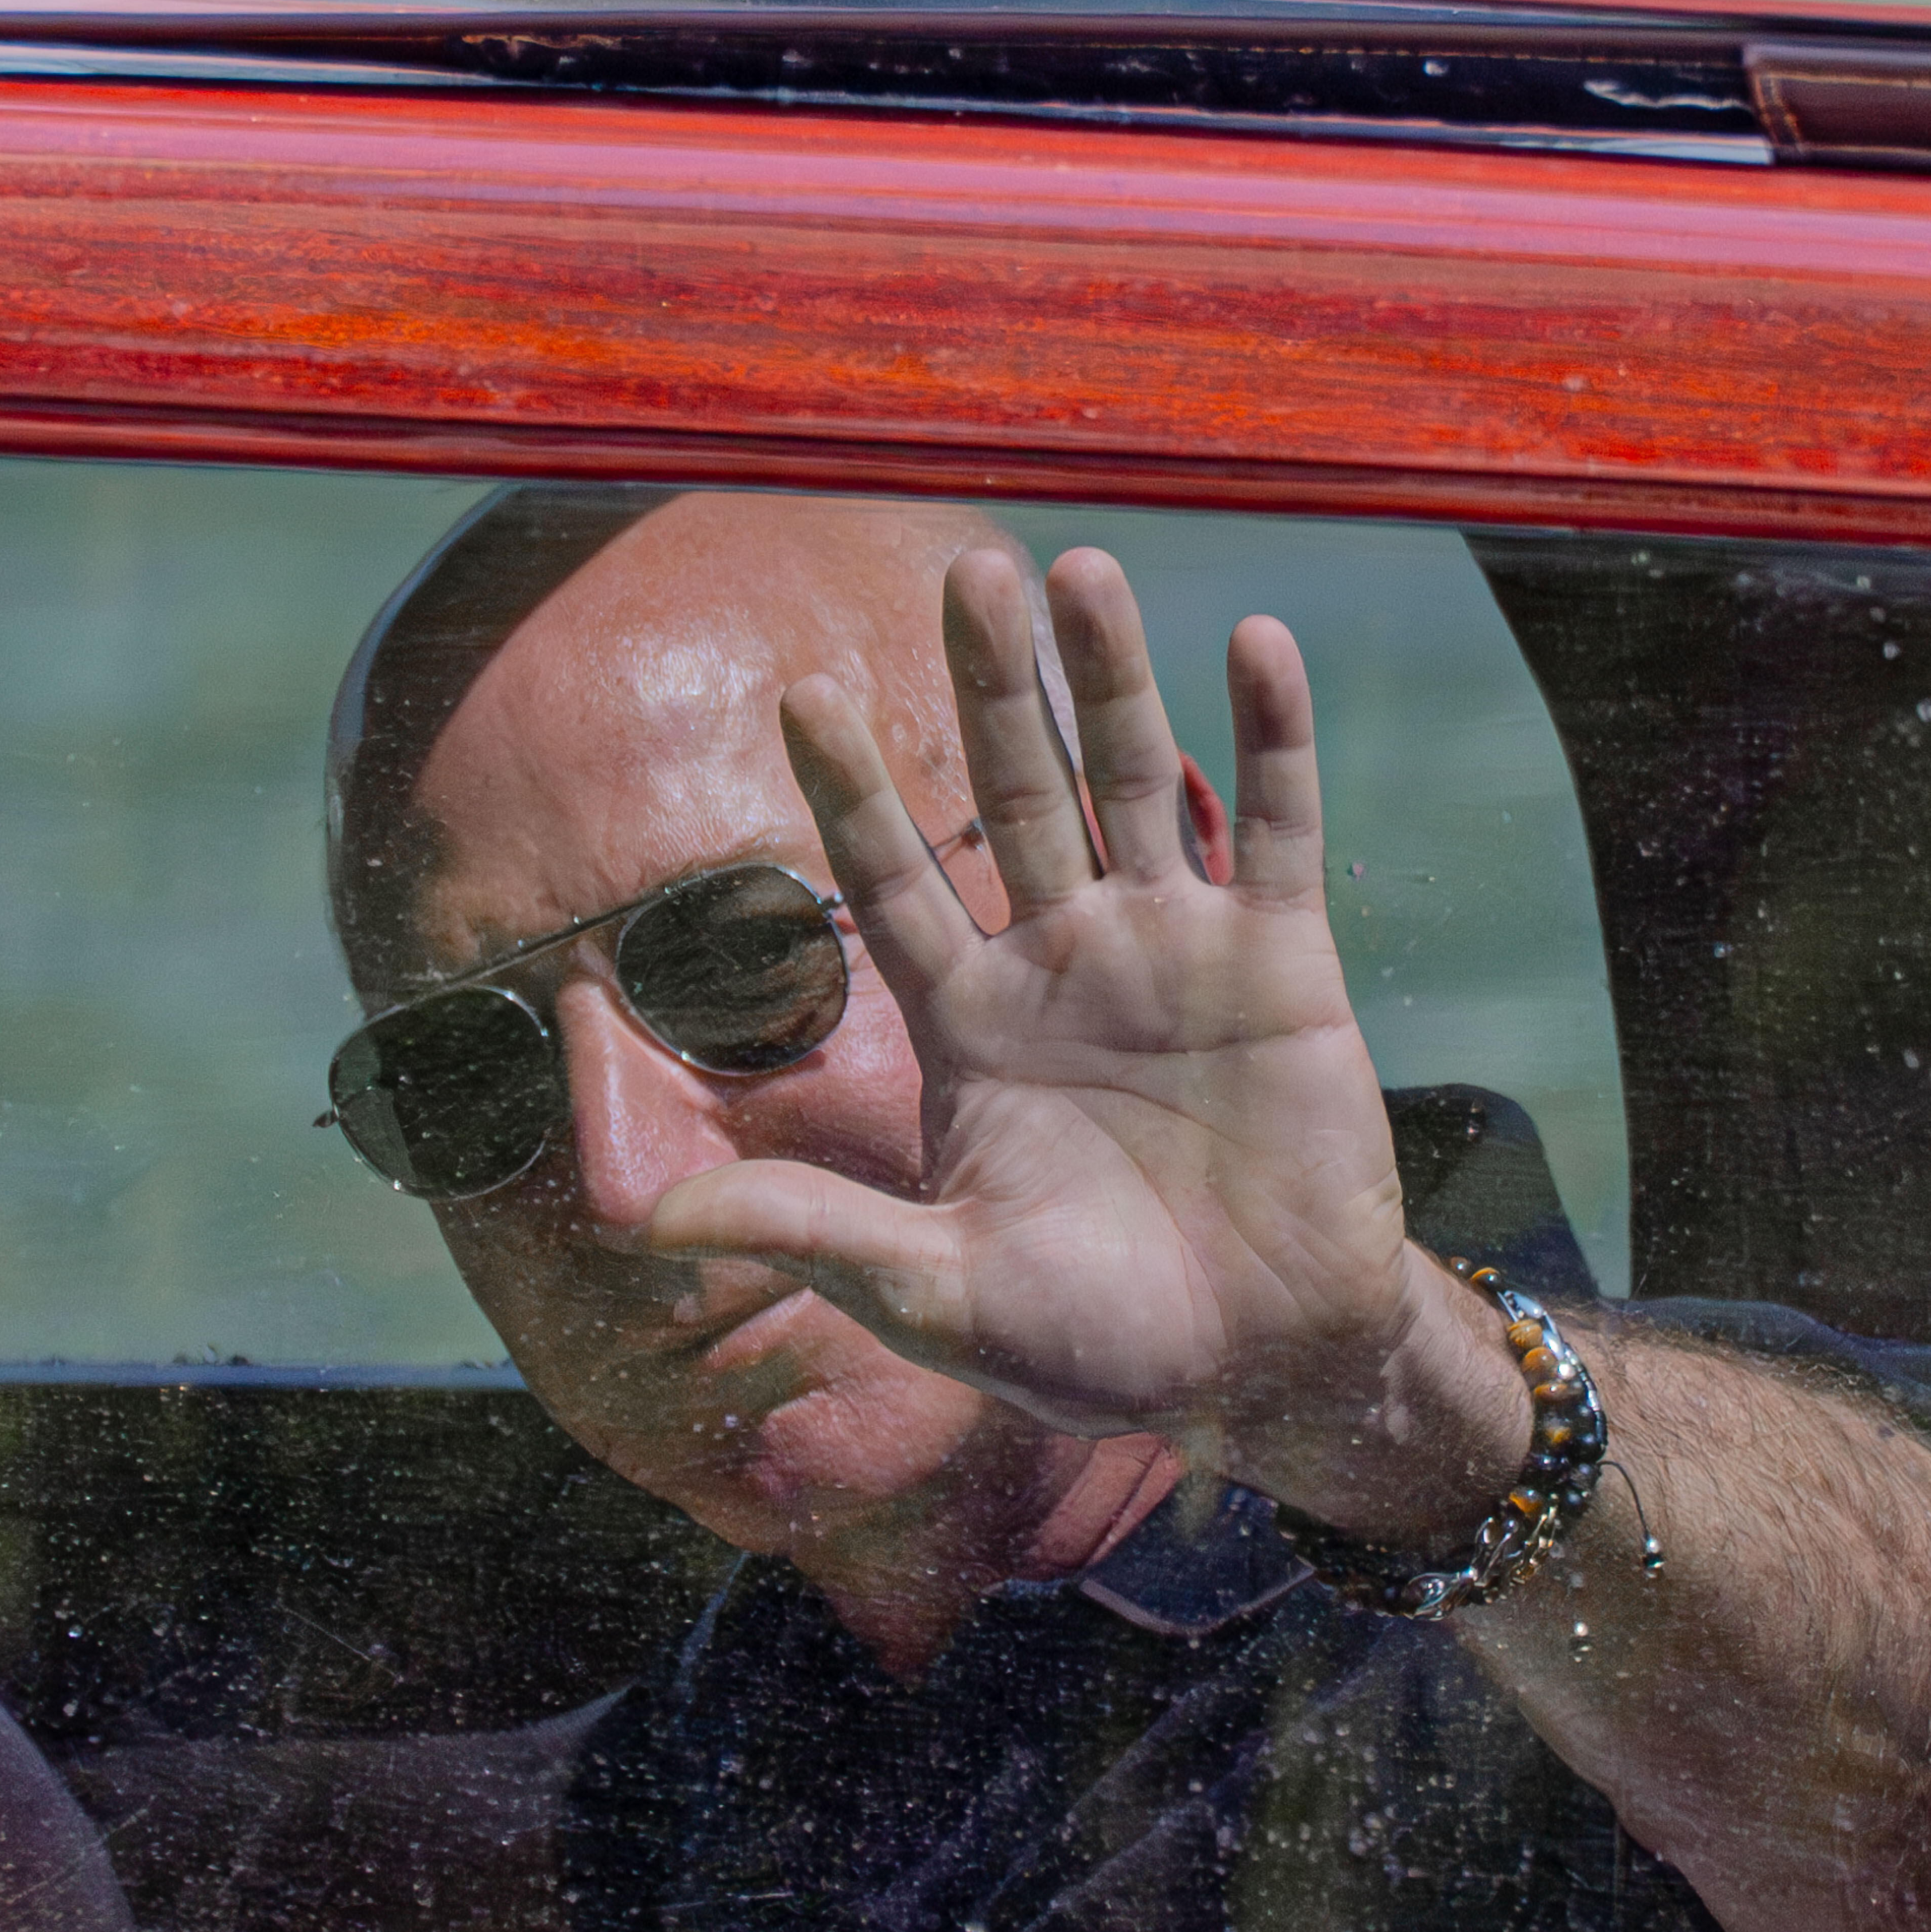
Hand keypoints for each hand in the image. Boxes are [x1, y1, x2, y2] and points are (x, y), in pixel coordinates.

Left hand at [646, 547, 1495, 1515]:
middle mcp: (1062, 963)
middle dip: (987, 684)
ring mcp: (1175, 951)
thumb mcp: (935, 1293)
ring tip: (1074, 565)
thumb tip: (646, 1229)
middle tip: (962, 565)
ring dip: (1109, 675)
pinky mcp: (1284, 965)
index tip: (806, 689)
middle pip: (1011, 792)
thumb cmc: (1092, 1342)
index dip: (852, 789)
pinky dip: (1270, 736)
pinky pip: (1276, 828)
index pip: (891, 880)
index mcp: (970, 1024)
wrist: (1257, 1366)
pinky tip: (1254, 639)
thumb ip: (812, 1234)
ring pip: (1133, 780)